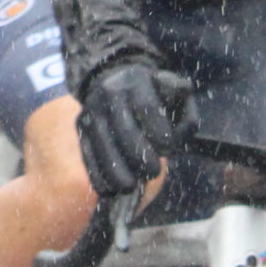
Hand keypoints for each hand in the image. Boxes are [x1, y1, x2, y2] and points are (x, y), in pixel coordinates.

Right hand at [76, 61, 195, 198]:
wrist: (113, 78)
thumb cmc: (153, 93)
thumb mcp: (173, 90)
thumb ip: (184, 111)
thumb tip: (177, 133)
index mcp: (137, 84)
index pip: (149, 110)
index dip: (160, 134)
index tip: (167, 150)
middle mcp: (110, 95)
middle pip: (125, 131)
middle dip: (140, 157)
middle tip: (152, 172)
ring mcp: (92, 111)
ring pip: (103, 145)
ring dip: (117, 171)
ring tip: (130, 186)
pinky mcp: (82, 126)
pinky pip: (87, 152)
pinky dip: (96, 174)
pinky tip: (108, 188)